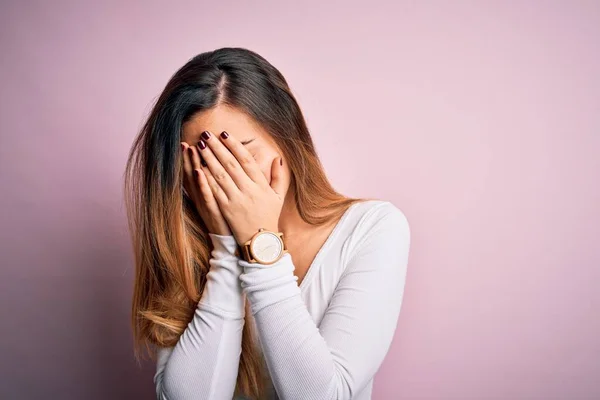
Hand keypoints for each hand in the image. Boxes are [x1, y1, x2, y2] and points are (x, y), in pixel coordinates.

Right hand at [181, 141, 231, 235]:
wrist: (232, 241)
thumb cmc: (229, 219)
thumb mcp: (224, 199)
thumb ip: (222, 184)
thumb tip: (219, 168)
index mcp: (207, 192)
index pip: (198, 171)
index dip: (191, 158)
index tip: (186, 142)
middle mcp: (204, 197)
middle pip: (194, 173)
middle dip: (190, 158)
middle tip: (184, 143)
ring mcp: (207, 203)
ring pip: (199, 181)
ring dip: (194, 165)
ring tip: (191, 150)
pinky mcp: (214, 211)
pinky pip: (207, 195)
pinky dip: (203, 183)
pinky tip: (199, 172)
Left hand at [195, 130, 286, 245]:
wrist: (261, 242)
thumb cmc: (269, 217)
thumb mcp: (278, 196)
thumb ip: (278, 176)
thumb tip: (278, 158)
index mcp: (261, 185)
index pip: (246, 160)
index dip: (235, 146)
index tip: (225, 134)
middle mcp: (249, 190)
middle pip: (231, 163)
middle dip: (217, 147)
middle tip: (206, 134)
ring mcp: (236, 199)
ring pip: (220, 174)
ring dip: (209, 158)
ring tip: (199, 145)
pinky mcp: (226, 209)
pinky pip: (214, 190)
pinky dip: (206, 178)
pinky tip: (197, 167)